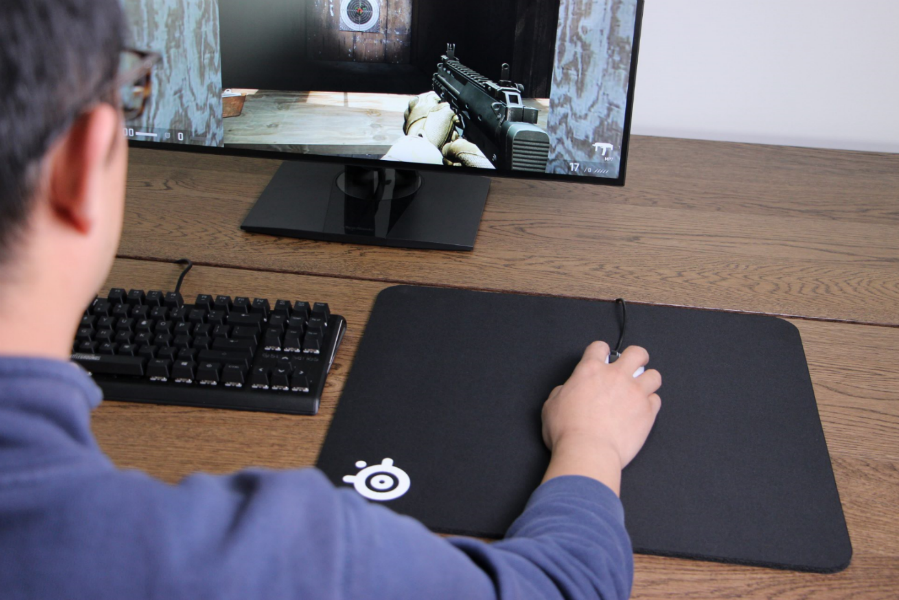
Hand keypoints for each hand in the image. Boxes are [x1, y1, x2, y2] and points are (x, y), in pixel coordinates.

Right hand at [541, 341, 661, 493]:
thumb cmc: (567, 431)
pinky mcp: (647, 412)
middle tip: (632, 366)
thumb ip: (563, 391)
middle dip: (636, 357)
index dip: (601, 351)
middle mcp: (616, 376)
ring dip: (648, 381)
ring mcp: (635, 393)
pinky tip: (642, 411)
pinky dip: (650, 404)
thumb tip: (569, 391)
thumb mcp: (552, 405)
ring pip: (654, 375)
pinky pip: (657, 400)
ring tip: (640, 390)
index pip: (600, 347)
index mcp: (590, 370)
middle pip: (637, 353)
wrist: (588, 452)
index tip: (602, 358)